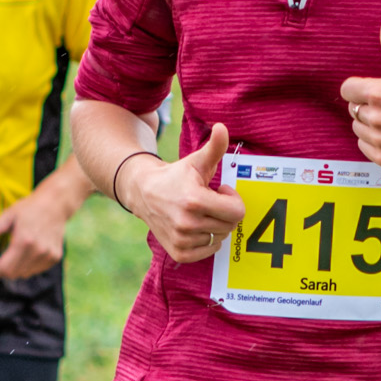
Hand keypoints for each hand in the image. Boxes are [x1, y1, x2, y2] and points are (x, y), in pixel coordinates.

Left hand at [0, 185, 75, 279]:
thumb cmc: (33, 208)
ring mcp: (48, 256)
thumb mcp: (11, 213)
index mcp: (24, 241)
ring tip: (11, 255)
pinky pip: (36, 269)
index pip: (6, 268)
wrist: (55, 205)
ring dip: (15, 268)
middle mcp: (38, 251)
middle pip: (14, 274)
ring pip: (25, 274)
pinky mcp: (54, 257)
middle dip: (2, 270)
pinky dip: (27, 266)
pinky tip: (24, 254)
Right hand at [122, 122, 246, 263]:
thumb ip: (215, 146)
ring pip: (220, 237)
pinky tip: (195, 226)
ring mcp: (182, 240)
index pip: (237, 212)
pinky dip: (208, 240)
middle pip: (230, 225)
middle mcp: (186, 223)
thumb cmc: (177, 176)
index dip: (233, 200)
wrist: (144, 192)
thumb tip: (223, 127)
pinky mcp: (179, 253)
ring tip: (199, 212)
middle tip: (209, 201)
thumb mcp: (197, 160)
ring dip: (215, 225)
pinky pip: (209, 250)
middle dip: (224, 211)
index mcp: (194, 200)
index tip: (220, 191)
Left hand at [340, 18, 380, 166]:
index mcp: (378, 93)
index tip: (374, 90)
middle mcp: (376, 118)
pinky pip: (364, 146)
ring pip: (358, 128)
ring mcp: (380, 140)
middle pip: (353, 109)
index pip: (347, 90)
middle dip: (366, 105)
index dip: (358, 88)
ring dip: (369, 124)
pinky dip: (373, 142)